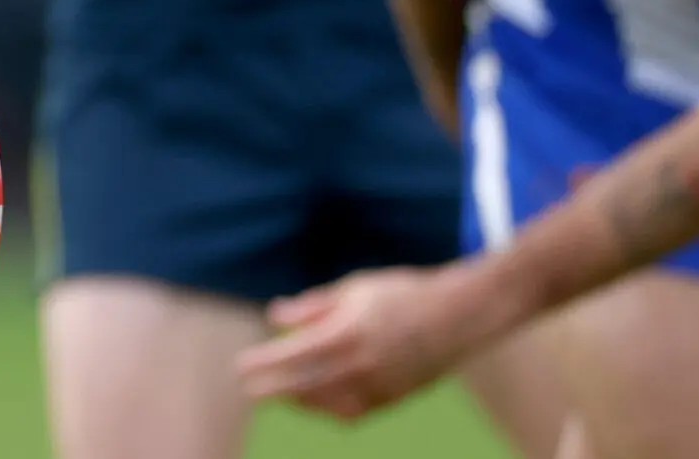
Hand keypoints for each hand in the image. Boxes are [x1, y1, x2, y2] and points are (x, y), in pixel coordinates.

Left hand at [235, 266, 493, 420]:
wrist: (458, 316)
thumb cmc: (402, 294)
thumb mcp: (354, 288)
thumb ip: (313, 307)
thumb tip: (275, 317)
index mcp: (346, 332)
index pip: (292, 356)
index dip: (262, 365)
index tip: (239, 368)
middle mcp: (360, 365)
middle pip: (303, 386)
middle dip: (272, 390)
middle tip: (249, 390)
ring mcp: (378, 386)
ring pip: (326, 404)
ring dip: (299, 401)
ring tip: (281, 393)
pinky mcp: (393, 398)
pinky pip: (352, 411)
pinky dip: (330, 408)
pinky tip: (317, 399)